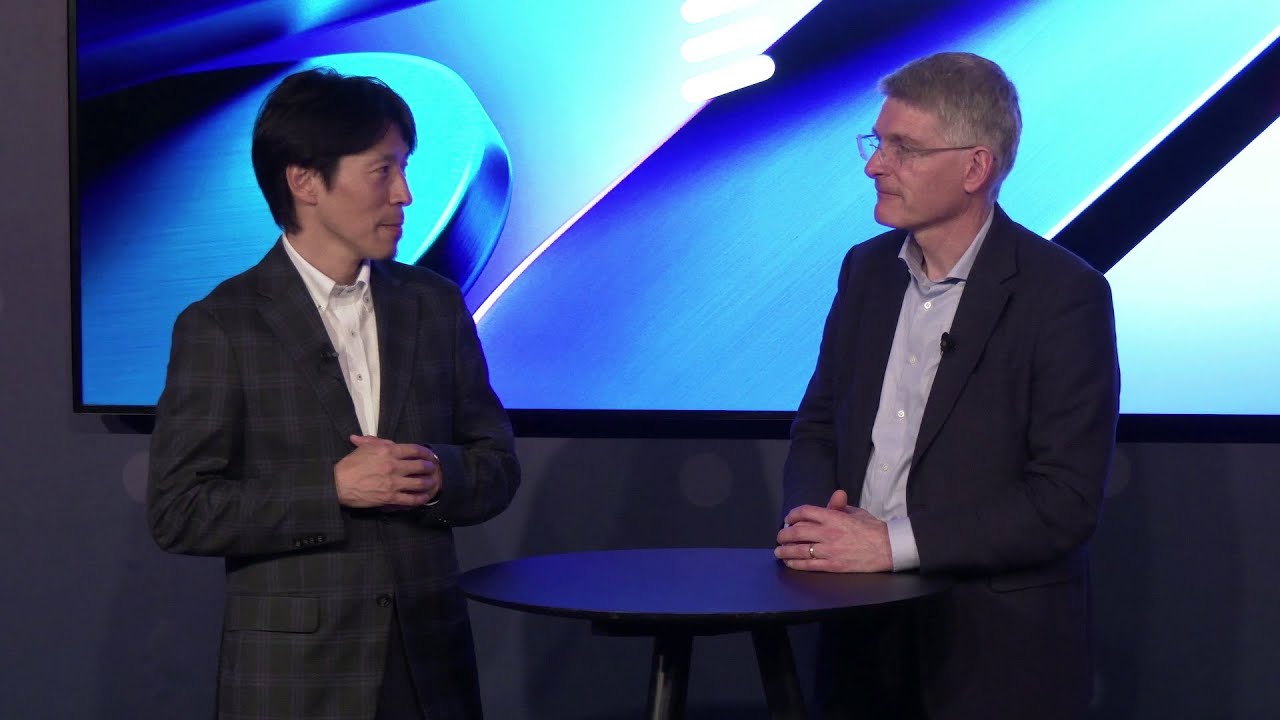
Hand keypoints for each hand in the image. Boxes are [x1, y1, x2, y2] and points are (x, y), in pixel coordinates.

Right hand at [334, 435, 441, 509]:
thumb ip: (375, 441)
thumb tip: (381, 439)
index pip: (414, 449)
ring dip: (428, 482)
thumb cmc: (350, 464)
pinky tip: (424, 497)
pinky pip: (410, 499)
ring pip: (419, 483)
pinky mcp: (390, 497)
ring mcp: (393, 482)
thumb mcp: (363, 447)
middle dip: (429, 467)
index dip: (425, 452)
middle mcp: (394, 465)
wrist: (339, 484)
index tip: (429, 455)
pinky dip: (420, 498)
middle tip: (432, 468)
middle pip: (420, 466)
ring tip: (432, 482)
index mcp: (388, 450)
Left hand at [774, 490, 892, 572]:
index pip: (805, 512)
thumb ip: (840, 506)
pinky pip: (808, 565)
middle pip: (797, 531)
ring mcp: (829, 550)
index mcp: (834, 517)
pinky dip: (795, 564)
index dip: (793, 515)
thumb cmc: (873, 529)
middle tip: (780, 536)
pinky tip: (790, 563)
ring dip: (785, 550)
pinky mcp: (832, 565)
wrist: (888, 548)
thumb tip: (834, 496)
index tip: (789, 518)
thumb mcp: (856, 512)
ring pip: (799, 550)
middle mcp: (828, 533)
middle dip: (784, 534)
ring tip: (779, 551)